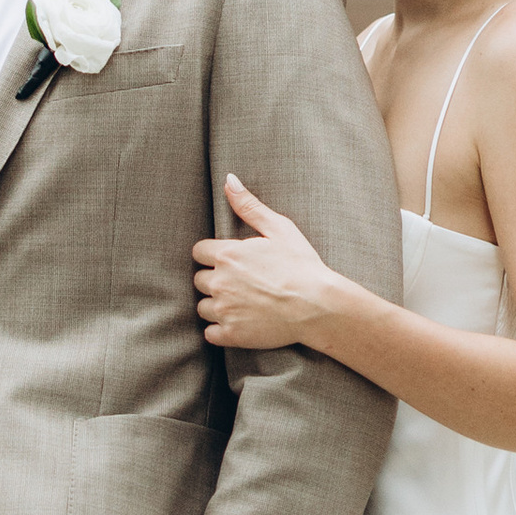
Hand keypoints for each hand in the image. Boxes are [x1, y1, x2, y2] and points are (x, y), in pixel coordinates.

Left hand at [194, 173, 340, 348]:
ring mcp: (224, 310)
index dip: (212, 255)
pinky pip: (210, 334)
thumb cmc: (301, 264)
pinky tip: (238, 322)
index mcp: (227, 254)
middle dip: (214, 279)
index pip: (198, 252)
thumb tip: (229, 180)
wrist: (317, 305)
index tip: (228, 261)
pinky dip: (220, 329)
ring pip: (203, 307)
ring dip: (216, 304)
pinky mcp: (231, 334)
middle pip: (199, 280)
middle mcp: (220, 282)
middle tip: (238, 283)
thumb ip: (249, 205)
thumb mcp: (278, 227)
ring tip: (239, 303)